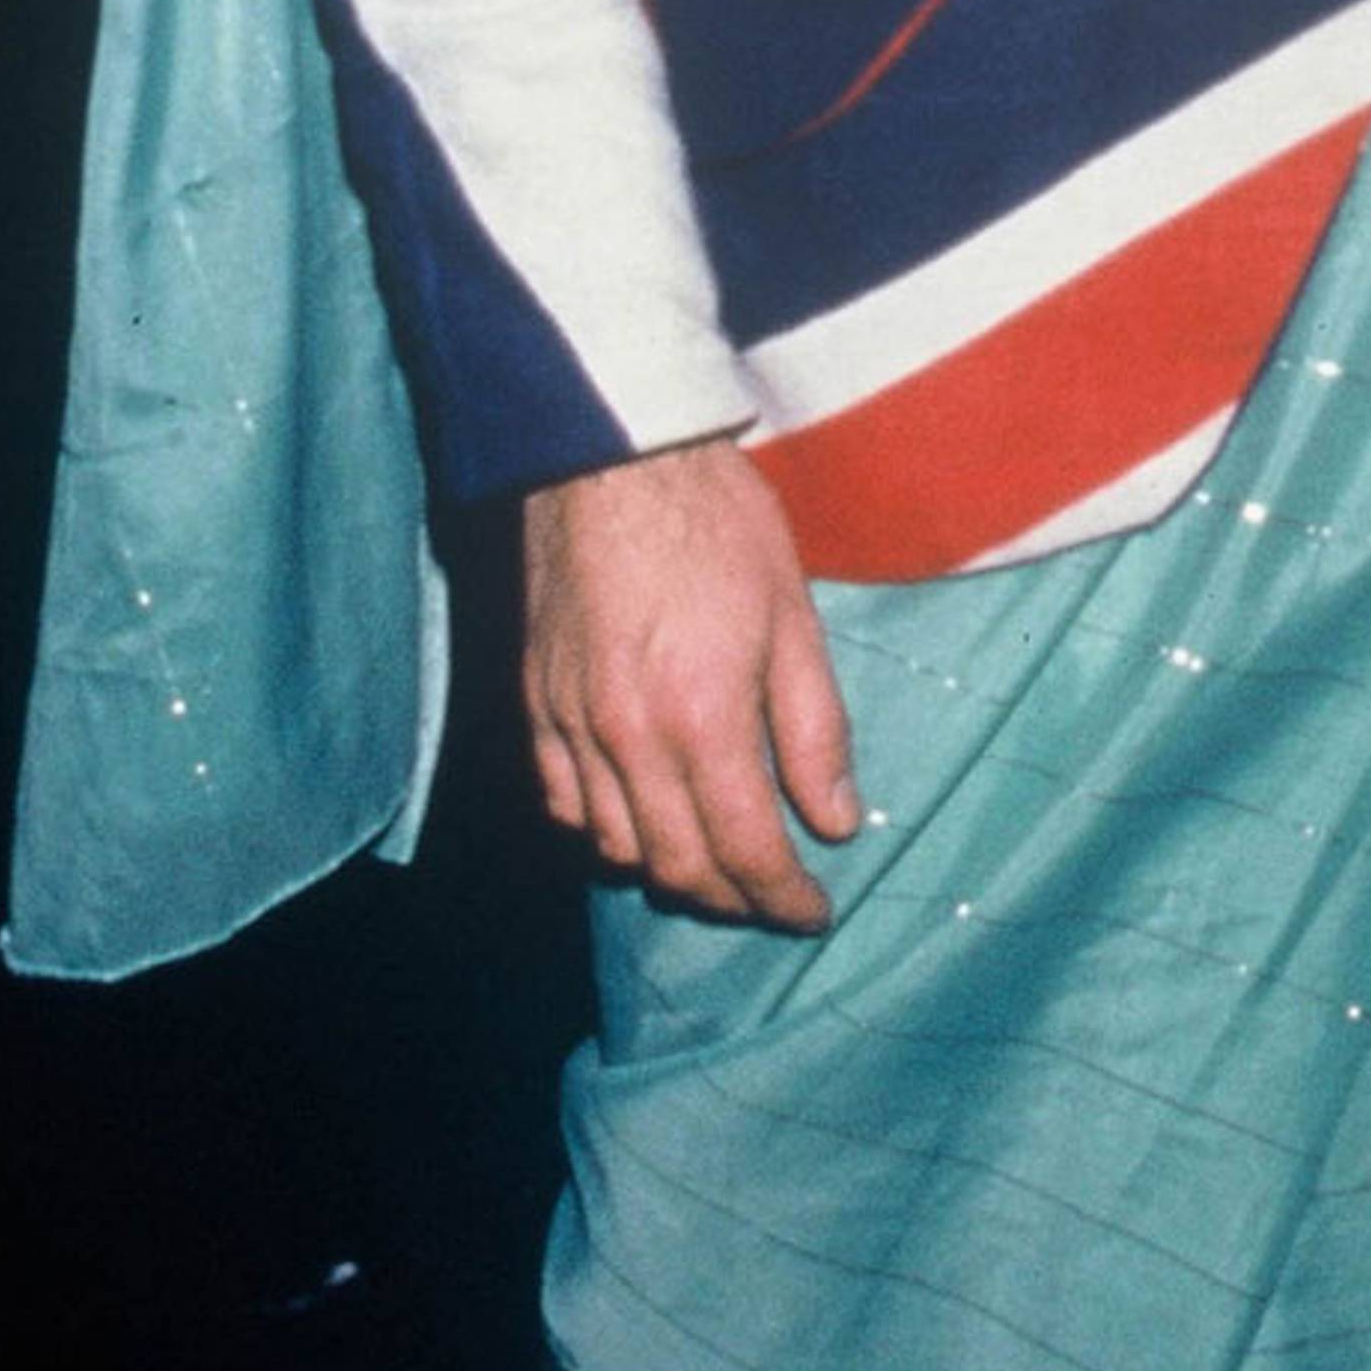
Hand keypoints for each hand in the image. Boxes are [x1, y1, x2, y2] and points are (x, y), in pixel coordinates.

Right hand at [519, 437, 860, 929]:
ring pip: (616, 848)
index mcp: (704, 718)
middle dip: (734, 900)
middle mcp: (629, 739)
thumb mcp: (793, 618)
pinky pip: (562, 804)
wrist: (611, 456)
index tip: (815, 914)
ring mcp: (572, 726)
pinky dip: (603, 833)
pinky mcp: (535, 705)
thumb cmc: (716, 524)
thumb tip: (836, 821)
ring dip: (670, 874)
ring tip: (716, 868)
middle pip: (680, 867)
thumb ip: (814, 729)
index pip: (746, 850)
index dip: (785, 898)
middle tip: (775, 899)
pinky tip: (639, 822)